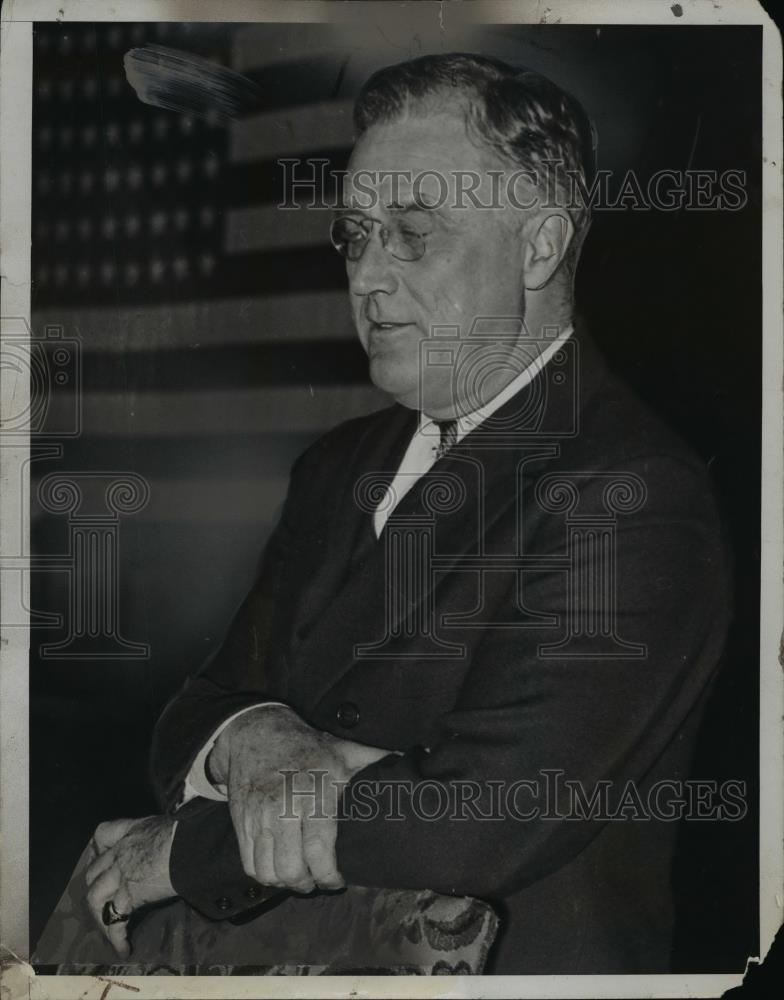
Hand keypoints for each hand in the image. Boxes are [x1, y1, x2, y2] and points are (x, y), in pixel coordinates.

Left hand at [85, 814, 176, 957]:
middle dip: (95, 887)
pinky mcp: (129, 896)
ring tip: (108, 931)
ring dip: (99, 917)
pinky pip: (116, 922)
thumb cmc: (186, 832)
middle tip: (104, 902)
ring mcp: (120, 875)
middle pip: (93, 872)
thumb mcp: (166, 825)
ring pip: (95, 898)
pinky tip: (124, 950)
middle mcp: (120, 854)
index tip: (99, 857)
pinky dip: (117, 938)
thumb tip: (168, 844)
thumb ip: (158, 836)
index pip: (102, 833)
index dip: (97, 847)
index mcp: (130, 832)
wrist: (190, 846)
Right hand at [208, 705, 387, 892]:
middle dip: (308, 883)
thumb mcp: (342, 750)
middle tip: (319, 880)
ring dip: (286, 882)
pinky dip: (265, 875)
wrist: (255, 733)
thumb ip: (374, 759)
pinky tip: (279, 869)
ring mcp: (259, 817)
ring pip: (268, 872)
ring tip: (300, 877)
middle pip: (292, 868)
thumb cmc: (305, 746)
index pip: (319, 849)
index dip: (330, 875)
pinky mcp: (241, 822)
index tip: (339, 879)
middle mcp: (283, 808)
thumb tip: (413, 759)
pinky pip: (249, 865)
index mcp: (314, 793)